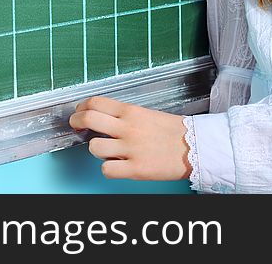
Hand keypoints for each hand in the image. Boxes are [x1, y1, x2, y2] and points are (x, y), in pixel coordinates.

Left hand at [68, 96, 191, 181]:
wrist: (196, 147)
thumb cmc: (174, 132)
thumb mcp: (148, 114)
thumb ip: (126, 116)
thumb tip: (104, 118)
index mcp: (132, 112)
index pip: (95, 102)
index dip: (81, 108)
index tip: (80, 113)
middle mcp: (128, 128)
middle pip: (88, 118)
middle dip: (76, 122)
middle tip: (77, 127)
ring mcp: (130, 149)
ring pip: (93, 147)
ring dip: (97, 149)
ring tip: (108, 150)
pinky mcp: (135, 169)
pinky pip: (106, 169)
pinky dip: (108, 169)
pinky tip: (117, 165)